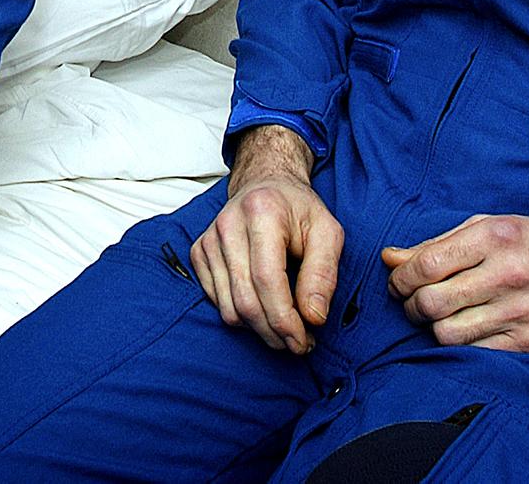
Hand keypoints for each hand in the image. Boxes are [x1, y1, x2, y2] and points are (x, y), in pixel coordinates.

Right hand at [189, 125, 341, 353]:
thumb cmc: (299, 210)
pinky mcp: (200, 251)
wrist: (266, 185)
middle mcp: (228, 225)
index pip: (267, 280)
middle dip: (274, 333)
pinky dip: (241, 315)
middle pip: (246, 300)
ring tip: (284, 327)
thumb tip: (314, 317)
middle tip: (299, 343)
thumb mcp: (328, 233)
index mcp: (262, 213)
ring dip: (258, 329)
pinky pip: (217, 301)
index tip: (305, 341)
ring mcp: (209, 239)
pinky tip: (263, 307)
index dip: (286, 320)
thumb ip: (324, 274)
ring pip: (228, 308)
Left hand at [382, 215, 528, 352]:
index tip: (397, 282)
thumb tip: (388, 258)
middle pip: (432, 302)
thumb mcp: (488, 227)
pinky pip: (475, 352)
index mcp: (495, 237)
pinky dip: (460, 344)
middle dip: (410, 305)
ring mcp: (521, 312)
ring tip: (436, 316)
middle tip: (412, 302)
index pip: (427, 265)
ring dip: (431, 328)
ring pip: (447, 334)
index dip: (401, 278)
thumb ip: (436, 243)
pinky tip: (464, 329)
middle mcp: (508, 274)